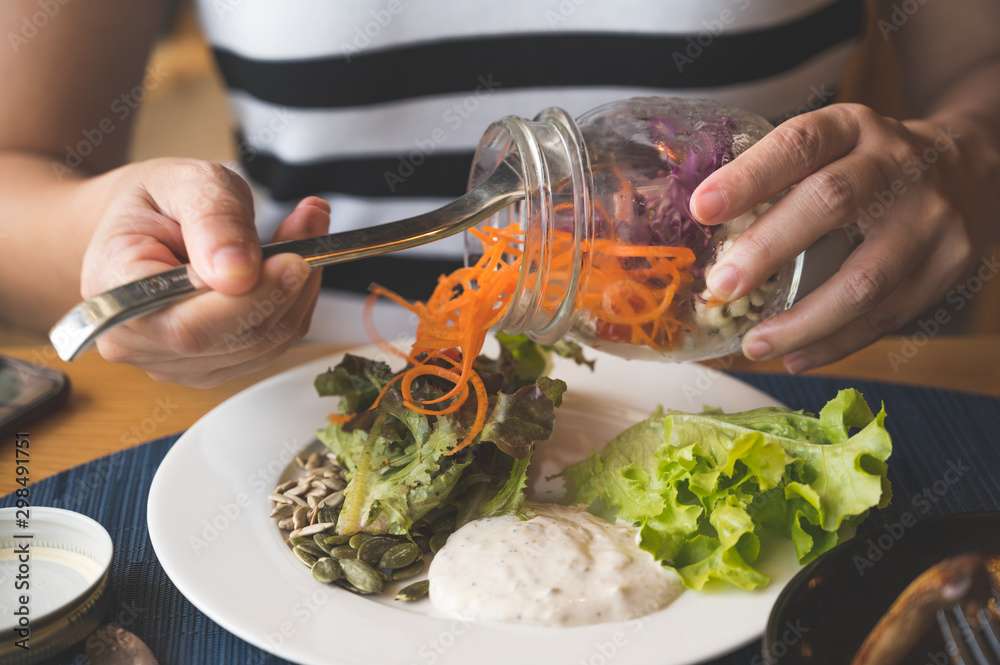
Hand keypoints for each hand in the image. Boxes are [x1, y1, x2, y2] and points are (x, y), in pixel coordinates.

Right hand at [80, 158, 327, 385]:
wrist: (142, 225)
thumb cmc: (156, 202)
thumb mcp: (184, 182)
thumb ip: (213, 219)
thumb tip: (238, 271)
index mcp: (114, 290)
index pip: (188, 325)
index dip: (250, 300)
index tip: (294, 258)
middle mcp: (135, 341)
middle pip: (234, 339)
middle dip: (286, 285)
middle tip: (310, 226)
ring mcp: (173, 362)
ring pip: (262, 344)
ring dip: (298, 290)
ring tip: (304, 230)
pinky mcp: (209, 366)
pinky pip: (270, 345)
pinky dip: (293, 303)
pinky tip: (292, 263)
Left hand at [690, 103, 995, 371]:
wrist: (971, 167)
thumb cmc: (870, 164)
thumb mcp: (832, 146)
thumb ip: (780, 177)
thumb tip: (701, 230)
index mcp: (853, 128)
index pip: (799, 143)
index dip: (749, 176)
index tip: (702, 208)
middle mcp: (896, 165)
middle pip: (831, 203)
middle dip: (769, 248)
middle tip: (721, 287)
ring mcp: (930, 218)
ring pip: (864, 279)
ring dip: (803, 321)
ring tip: (755, 345)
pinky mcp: (949, 266)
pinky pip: (887, 317)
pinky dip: (836, 343)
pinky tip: (795, 358)